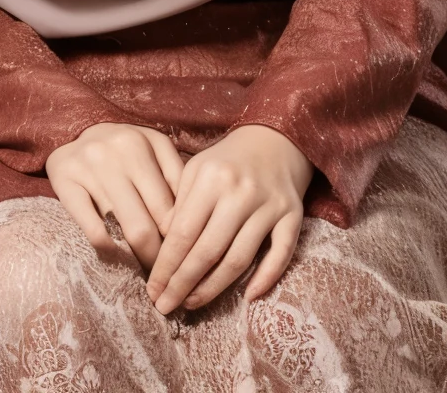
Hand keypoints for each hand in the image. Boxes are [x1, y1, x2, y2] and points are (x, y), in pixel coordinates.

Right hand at [45, 122, 182, 272]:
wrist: (75, 129)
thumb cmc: (125, 149)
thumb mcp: (155, 149)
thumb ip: (177, 179)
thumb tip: (193, 228)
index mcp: (143, 143)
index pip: (169, 209)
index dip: (178, 243)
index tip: (181, 263)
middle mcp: (115, 152)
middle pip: (146, 226)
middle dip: (158, 260)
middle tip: (164, 279)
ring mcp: (88, 166)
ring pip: (121, 230)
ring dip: (136, 260)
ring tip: (145, 275)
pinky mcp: (64, 180)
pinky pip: (91, 228)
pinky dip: (108, 250)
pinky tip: (116, 258)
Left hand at [144, 124, 311, 315]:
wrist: (274, 139)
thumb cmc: (226, 160)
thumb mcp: (197, 168)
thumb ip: (180, 204)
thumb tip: (163, 248)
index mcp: (211, 179)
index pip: (183, 232)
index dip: (166, 266)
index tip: (152, 289)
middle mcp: (240, 193)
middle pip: (208, 251)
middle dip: (183, 283)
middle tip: (166, 306)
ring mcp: (269, 206)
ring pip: (239, 259)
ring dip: (214, 288)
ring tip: (193, 303)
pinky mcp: (293, 216)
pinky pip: (281, 254)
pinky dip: (266, 278)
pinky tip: (247, 298)